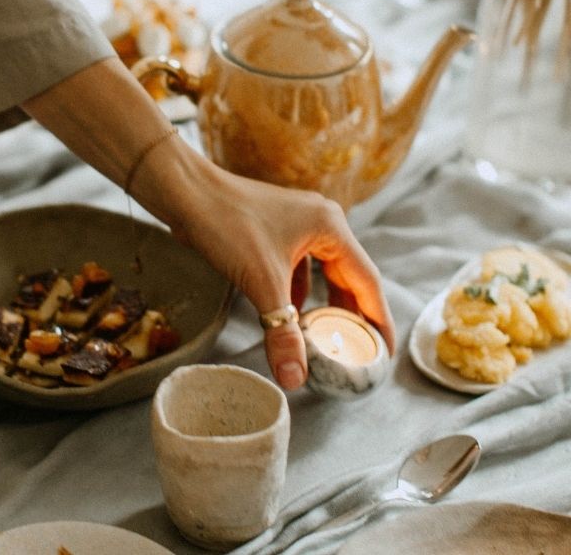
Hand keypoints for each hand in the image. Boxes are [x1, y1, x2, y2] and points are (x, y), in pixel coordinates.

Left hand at [22, 58, 394, 389]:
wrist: (185, 192)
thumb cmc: (226, 224)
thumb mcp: (260, 282)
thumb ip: (281, 332)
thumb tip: (294, 379)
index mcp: (331, 228)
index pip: (367, 281)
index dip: (378, 319)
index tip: (386, 351)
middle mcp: (322, 222)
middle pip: (349, 277)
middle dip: (353, 315)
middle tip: (360, 352)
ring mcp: (299, 224)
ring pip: (324, 273)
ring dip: (326, 305)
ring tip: (330, 339)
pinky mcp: (276, 230)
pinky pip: (301, 267)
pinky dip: (302, 293)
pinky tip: (293, 314)